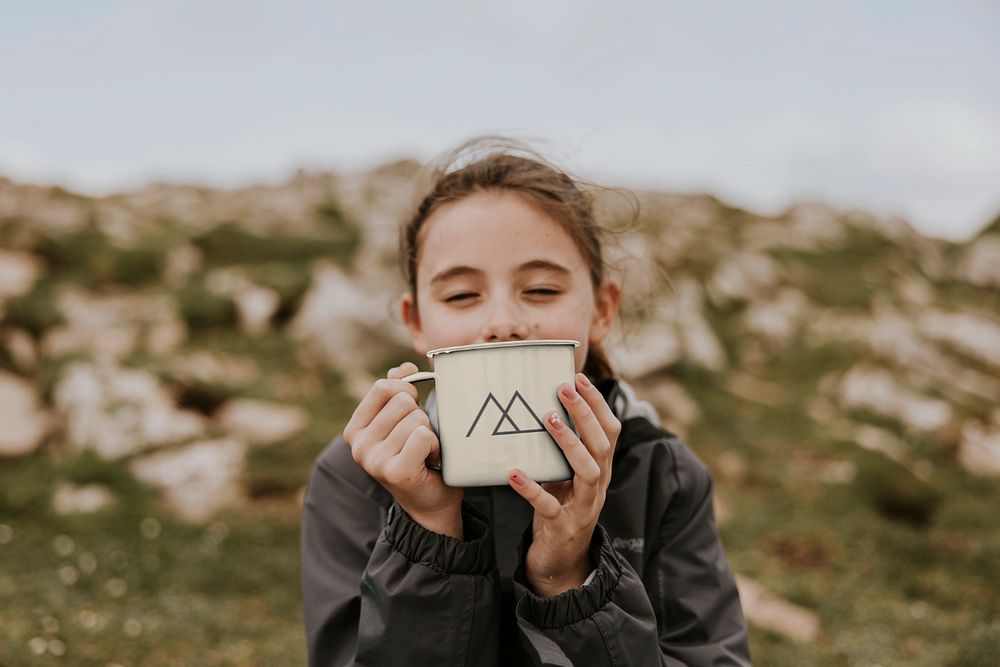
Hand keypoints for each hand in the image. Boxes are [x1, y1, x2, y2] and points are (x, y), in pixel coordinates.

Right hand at [344, 362, 463, 537]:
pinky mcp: (396, 471)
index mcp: (355, 430)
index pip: (382, 387)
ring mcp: (374, 460)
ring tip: (423, 452)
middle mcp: (359, 446)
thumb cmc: (416, 456)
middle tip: (418, 439)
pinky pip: (423, 435)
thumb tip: (404, 368)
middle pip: (402, 401)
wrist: (429, 503)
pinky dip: (435, 445)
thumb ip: (398, 391)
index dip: (406, 391)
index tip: (412, 410)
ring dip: (429, 433)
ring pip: (416, 418)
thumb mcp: (401, 421)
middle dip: (419, 416)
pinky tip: (429, 461)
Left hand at [508, 373, 620, 596]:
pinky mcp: (562, 527)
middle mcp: (598, 486)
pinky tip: (514, 473)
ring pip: (587, 471)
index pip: (609, 431)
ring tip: (547, 418)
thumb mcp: (565, 477)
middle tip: (563, 387)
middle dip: (584, 414)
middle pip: (601, 445)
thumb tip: (544, 408)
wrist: (561, 564)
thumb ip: (561, 450)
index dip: (598, 404)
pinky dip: (532, 488)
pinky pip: (549, 506)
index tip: (579, 377)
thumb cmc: (560, 510)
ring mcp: (583, 508)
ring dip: (569, 442)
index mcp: (600, 470)